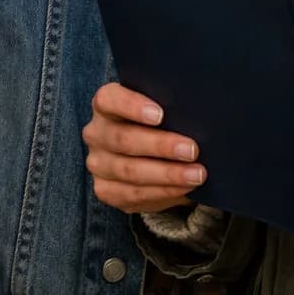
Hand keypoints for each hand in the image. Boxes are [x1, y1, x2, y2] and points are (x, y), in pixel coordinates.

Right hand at [83, 82, 206, 212]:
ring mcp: (98, 164)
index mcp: (105, 104)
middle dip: (161, 146)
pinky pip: (133, 194)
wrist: (148, 151)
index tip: (160, 115)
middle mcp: (96, 133)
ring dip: (167, 174)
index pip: (110, 99)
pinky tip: (185, 188)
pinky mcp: (105, 190)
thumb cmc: (160, 121)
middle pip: (123, 139)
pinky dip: (163, 192)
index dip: (132, 106)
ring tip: (196, 174)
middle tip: (192, 150)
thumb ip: (171, 106)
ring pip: (129, 171)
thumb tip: (197, 114)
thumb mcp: (162, 107)